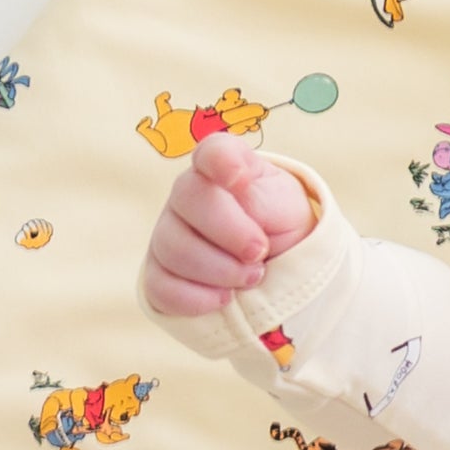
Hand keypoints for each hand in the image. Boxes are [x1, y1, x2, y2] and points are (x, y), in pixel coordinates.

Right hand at [138, 137, 317, 316]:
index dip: (221, 161)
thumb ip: (262, 199)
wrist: (280, 274)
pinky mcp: (160, 275)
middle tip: (261, 254)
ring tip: (250, 278)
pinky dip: (197, 299)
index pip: (212, 150)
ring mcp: (169, 234)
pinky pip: (161, 287)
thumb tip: (237, 196)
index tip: (240, 180)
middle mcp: (188, 195)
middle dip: (231, 234)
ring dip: (220, 271)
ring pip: (174, 248)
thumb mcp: (288, 210)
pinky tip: (224, 299)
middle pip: (188, 199)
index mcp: (224, 169)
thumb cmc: (283, 231)